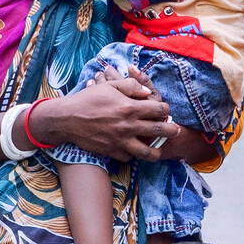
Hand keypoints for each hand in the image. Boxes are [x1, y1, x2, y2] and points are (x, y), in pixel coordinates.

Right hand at [28, 74, 175, 162]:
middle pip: (159, 130)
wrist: (67, 119)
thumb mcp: (109, 86)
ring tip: (159, 150)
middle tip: (176, 131)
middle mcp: (128, 126)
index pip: (158, 109)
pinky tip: (133, 151)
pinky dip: (132, 155)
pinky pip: (128, 157)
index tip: (165, 110)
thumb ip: (131, 86)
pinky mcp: (111, 151)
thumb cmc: (88, 99)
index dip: (165, 109)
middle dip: (171, 131)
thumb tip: (148, 93)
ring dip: (156, 151)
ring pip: (146, 152)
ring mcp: (120, 141)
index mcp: (130, 107)